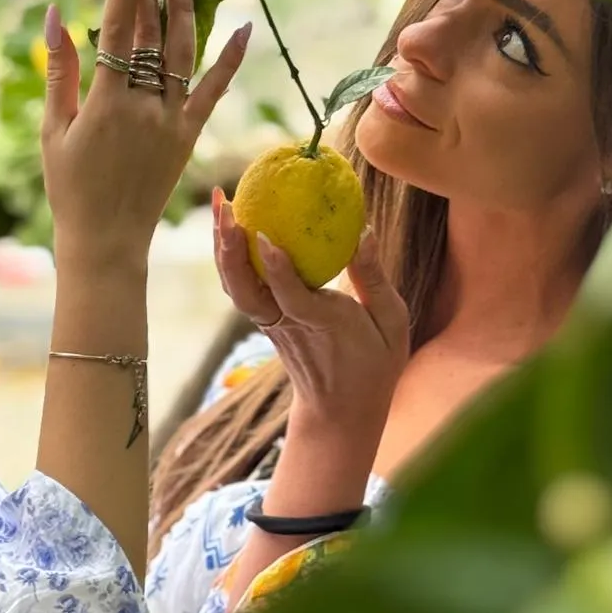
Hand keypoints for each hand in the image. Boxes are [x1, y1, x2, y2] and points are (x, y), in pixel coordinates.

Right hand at [42, 0, 249, 268]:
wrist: (106, 240)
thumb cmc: (70, 187)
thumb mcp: (54, 130)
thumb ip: (59, 70)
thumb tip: (54, 13)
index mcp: (107, 102)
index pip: (117, 29)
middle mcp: (145, 106)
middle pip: (152, 34)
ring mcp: (172, 121)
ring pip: (184, 54)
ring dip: (186, 10)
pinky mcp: (189, 135)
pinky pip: (214, 91)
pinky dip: (230, 60)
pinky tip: (243, 27)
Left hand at [213, 189, 408, 454]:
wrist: (340, 410)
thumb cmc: (373, 363)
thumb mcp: (390, 322)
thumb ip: (374, 278)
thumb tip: (364, 232)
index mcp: (320, 323)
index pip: (290, 297)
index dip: (277, 268)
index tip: (266, 236)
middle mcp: (286, 322)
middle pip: (245, 289)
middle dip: (230, 247)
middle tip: (226, 203)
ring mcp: (269, 323)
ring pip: (235, 287)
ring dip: (223, 245)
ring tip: (221, 202)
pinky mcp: (264, 319)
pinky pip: (240, 287)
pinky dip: (229, 256)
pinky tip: (229, 226)